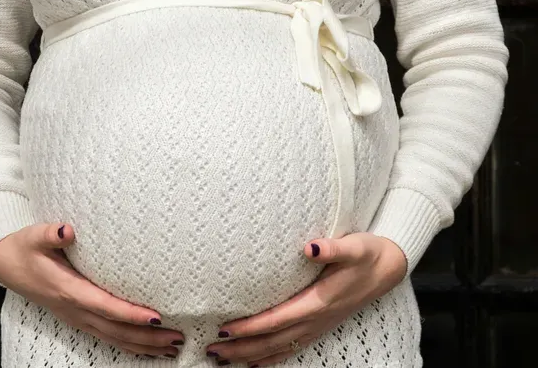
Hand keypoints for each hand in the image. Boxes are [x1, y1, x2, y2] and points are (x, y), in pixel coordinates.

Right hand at [0, 222, 183, 357]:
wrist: (8, 266)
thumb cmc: (25, 248)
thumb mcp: (32, 236)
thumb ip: (49, 233)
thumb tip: (66, 230)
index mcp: (68, 290)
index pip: (105, 306)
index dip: (130, 314)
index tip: (156, 317)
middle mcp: (75, 309)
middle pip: (116, 330)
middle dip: (147, 337)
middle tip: (177, 337)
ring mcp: (77, 318)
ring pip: (114, 338)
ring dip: (143, 346)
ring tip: (171, 348)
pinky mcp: (79, 319)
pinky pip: (107, 337)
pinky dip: (129, 345)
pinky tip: (148, 349)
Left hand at [205, 233, 406, 366]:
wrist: (388, 267)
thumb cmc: (367, 253)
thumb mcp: (353, 246)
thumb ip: (332, 248)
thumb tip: (310, 247)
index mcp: (318, 301)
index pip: (277, 319)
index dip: (250, 327)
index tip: (225, 328)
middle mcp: (316, 319)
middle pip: (272, 340)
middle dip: (241, 347)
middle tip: (212, 349)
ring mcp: (318, 326)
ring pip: (279, 348)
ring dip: (250, 355)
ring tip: (223, 358)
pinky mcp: (320, 325)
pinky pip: (292, 348)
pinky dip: (271, 359)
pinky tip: (254, 364)